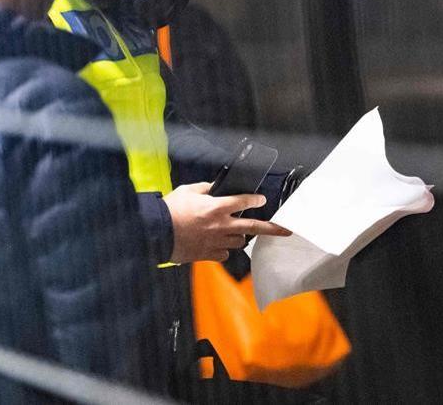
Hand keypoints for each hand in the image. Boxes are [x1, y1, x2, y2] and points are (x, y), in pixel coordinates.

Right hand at [164, 183, 291, 262]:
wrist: (156, 233)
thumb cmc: (169, 210)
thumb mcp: (187, 191)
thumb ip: (204, 189)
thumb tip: (214, 187)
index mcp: (216, 207)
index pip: (244, 201)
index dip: (255, 199)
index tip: (261, 199)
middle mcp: (220, 225)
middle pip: (253, 227)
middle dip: (272, 228)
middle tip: (285, 230)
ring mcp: (215, 241)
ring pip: (239, 241)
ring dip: (240, 236)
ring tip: (234, 231)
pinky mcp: (208, 254)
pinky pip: (224, 253)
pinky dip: (224, 249)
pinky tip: (217, 244)